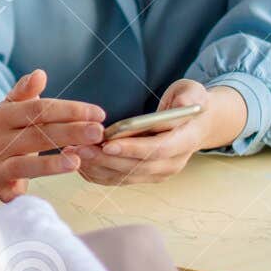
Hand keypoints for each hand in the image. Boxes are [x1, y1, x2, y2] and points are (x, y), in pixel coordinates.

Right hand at [0, 69, 104, 202]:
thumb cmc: (8, 129)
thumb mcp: (13, 107)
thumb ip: (26, 90)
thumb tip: (40, 74)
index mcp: (2, 116)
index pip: (39, 110)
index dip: (69, 110)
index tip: (98, 113)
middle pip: (37, 135)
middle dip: (70, 133)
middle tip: (98, 132)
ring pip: (24, 165)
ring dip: (52, 164)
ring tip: (78, 160)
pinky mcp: (0, 189)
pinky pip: (16, 192)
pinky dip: (31, 193)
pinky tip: (49, 196)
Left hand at [76, 80, 243, 184]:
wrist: (195, 123)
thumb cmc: (189, 103)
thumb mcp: (194, 92)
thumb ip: (189, 97)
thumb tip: (183, 103)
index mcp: (186, 141)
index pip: (158, 149)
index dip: (133, 148)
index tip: (108, 143)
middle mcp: (173, 162)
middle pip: (137, 166)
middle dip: (106, 159)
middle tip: (80, 148)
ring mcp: (159, 172)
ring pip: (125, 176)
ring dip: (98, 167)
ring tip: (74, 153)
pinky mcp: (146, 175)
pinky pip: (120, 179)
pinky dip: (99, 173)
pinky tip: (80, 163)